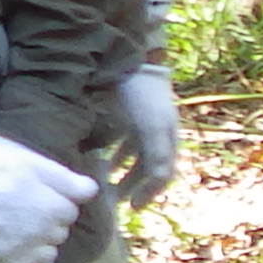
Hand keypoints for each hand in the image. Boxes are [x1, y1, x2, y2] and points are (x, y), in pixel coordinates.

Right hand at [0, 130, 96, 262]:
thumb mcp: (32, 162)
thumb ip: (66, 180)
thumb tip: (93, 191)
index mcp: (54, 207)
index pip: (70, 211)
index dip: (56, 202)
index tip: (38, 195)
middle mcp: (44, 231)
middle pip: (60, 231)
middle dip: (49, 222)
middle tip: (25, 210)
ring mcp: (25, 249)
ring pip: (50, 251)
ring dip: (43, 243)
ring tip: (21, 229)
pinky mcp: (6, 261)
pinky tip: (28, 253)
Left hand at [116, 66, 178, 206]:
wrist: (129, 54)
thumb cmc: (141, 93)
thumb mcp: (152, 129)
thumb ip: (157, 159)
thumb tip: (154, 189)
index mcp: (166, 137)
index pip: (163, 174)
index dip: (150, 193)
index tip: (133, 208)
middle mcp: (156, 130)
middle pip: (147, 165)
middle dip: (133, 183)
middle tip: (115, 199)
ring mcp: (140, 119)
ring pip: (132, 152)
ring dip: (120, 168)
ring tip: (104, 176)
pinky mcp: (124, 108)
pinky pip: (118, 135)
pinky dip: (110, 148)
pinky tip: (96, 152)